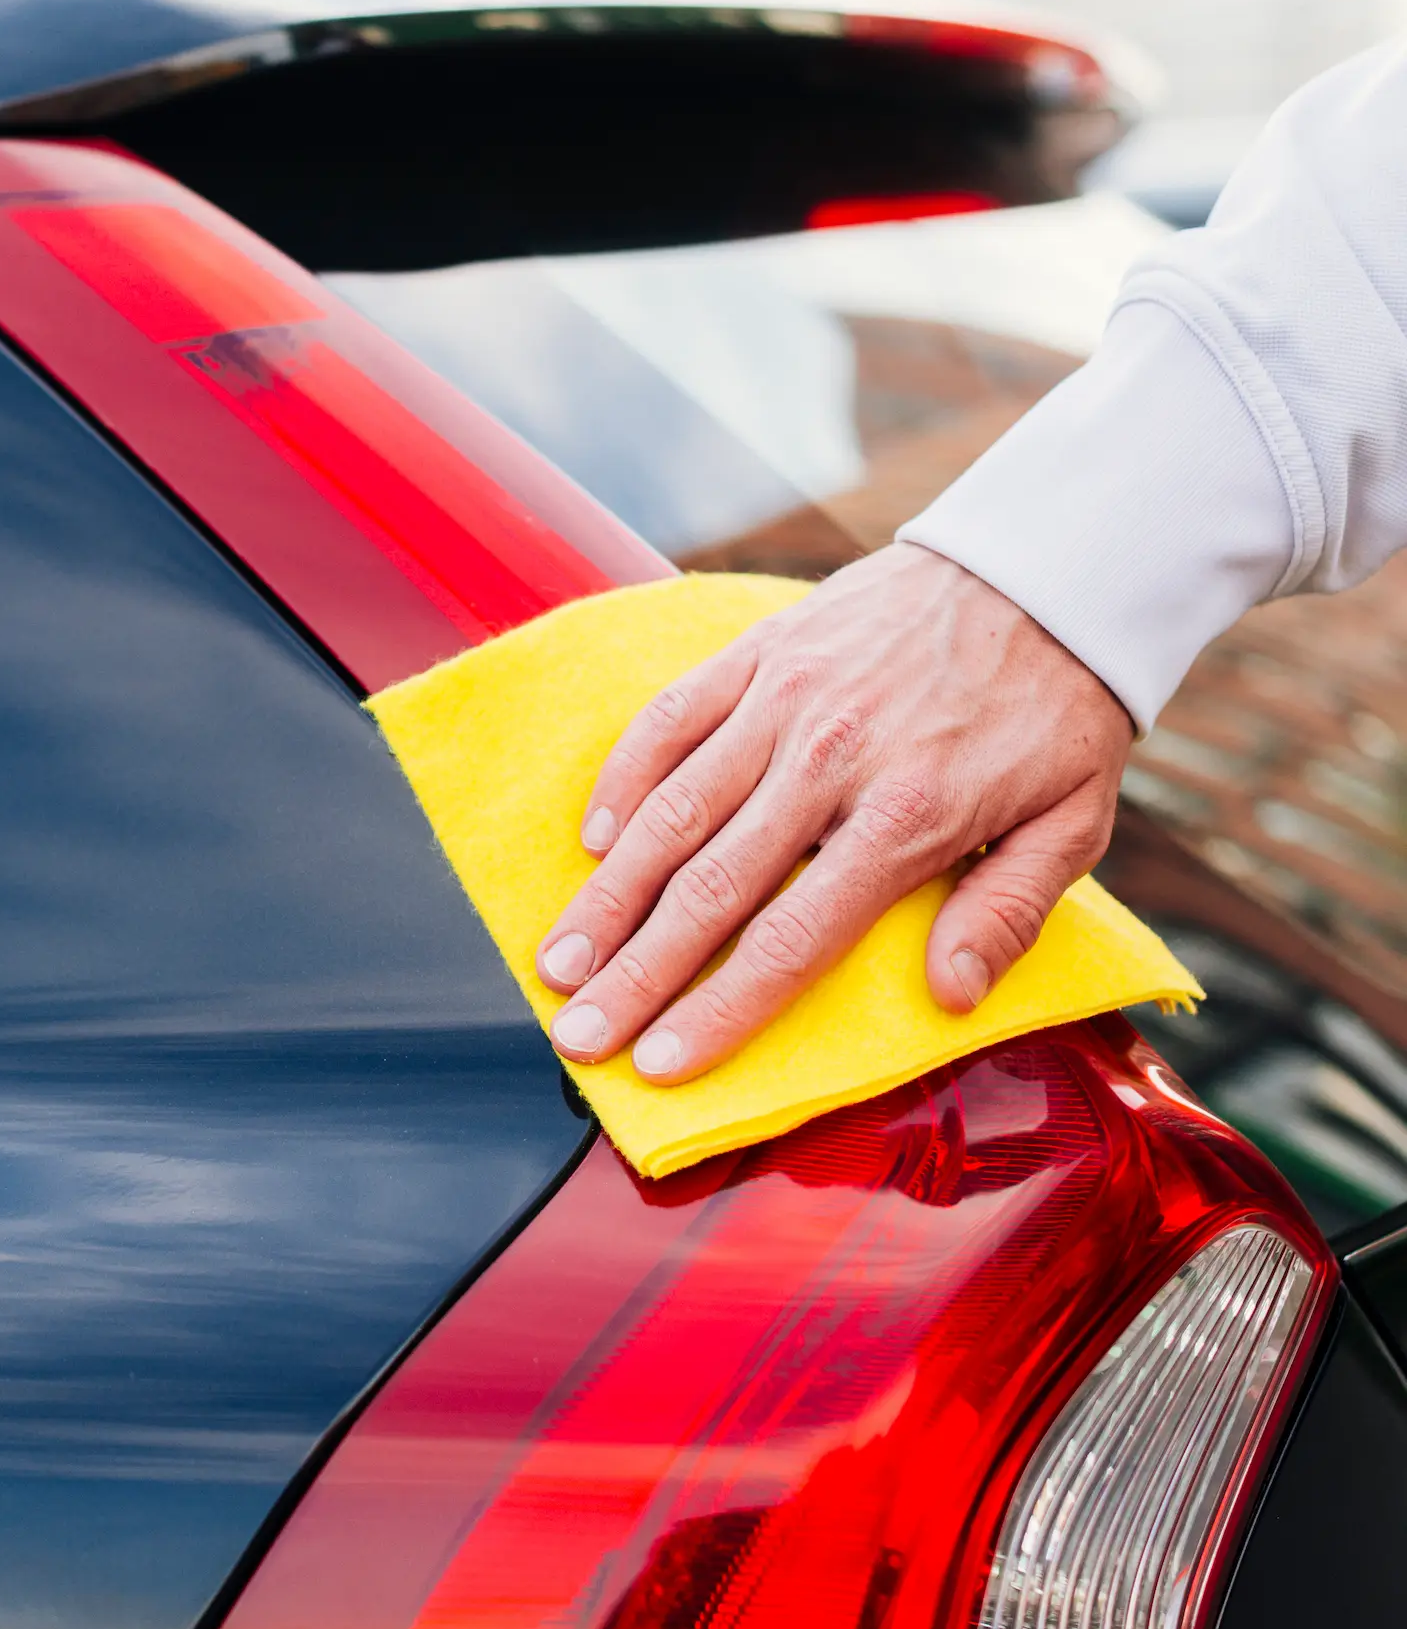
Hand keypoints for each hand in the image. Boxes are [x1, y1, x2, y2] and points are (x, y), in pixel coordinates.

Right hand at [536, 543, 1132, 1084]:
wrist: (1041, 566)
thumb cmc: (1055, 707)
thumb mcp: (1072, 821)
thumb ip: (1008, 911)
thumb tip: (948, 997)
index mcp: (909, 815)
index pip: (792, 938)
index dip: (720, 1009)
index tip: (659, 1062)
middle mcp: (831, 760)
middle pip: (710, 887)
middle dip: (635, 972)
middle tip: (577, 1034)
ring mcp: (786, 698)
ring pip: (673, 809)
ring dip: (608, 893)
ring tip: (556, 958)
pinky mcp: (762, 651)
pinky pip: (672, 718)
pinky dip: (625, 780)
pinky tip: (592, 841)